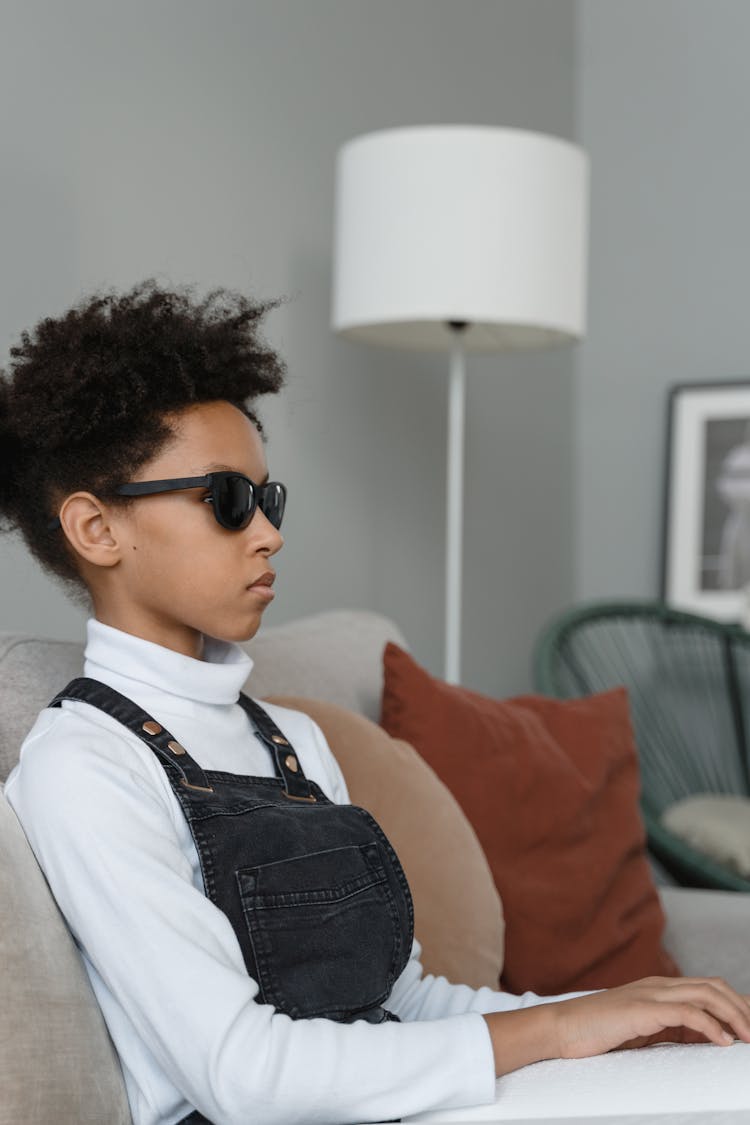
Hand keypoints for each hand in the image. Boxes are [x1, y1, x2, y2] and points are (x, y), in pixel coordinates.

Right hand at [483, 976, 749, 1076]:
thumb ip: (665, 1025)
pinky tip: (722, 1042)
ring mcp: (649, 994)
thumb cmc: (596, 1031)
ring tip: (747, 1038)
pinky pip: (685, 1013)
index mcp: (657, 987)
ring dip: (733, 1016)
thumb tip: (697, 1037)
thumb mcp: (639, 1027)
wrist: (561, 1028)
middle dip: (740, 1008)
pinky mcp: (641, 1010)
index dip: (735, 1002)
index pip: (707, 987)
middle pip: (713, 986)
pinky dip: (710, 1026)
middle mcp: (657, 985)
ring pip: (705, 995)